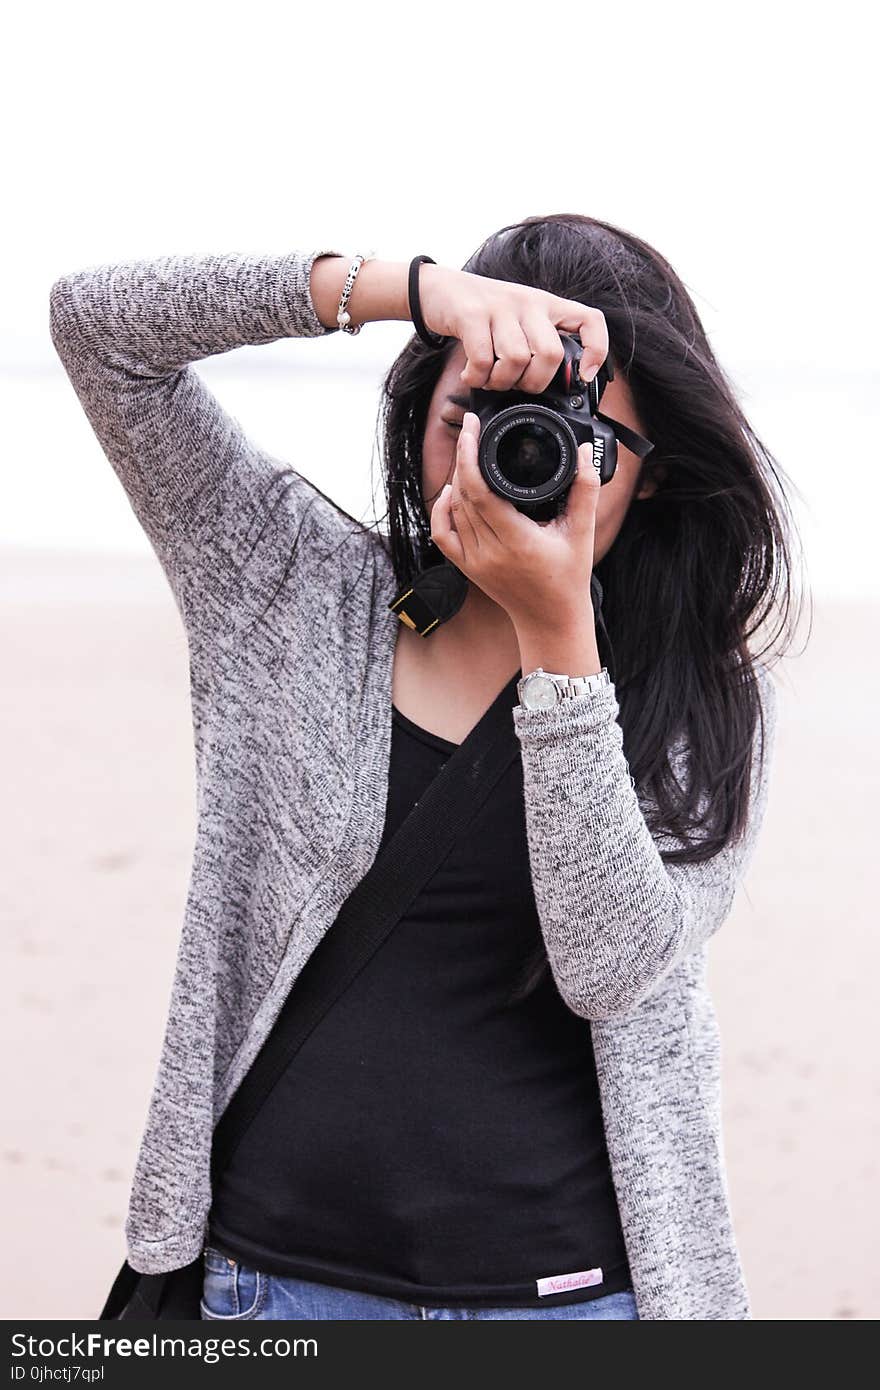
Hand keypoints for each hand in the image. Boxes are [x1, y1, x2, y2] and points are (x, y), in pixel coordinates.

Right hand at [416, 263, 608, 391]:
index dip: (595, 350)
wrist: (439, 289)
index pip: (590, 320)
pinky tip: (471, 376)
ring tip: (489, 380)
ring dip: (501, 382)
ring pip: (517, 360)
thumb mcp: (519, 320)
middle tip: (517, 386)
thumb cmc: (484, 313)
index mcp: (547, 305)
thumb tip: (554, 382)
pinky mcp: (472, 314)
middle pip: (550, 354)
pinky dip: (478, 378)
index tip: (583, 376)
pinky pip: (484, 359)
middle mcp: (529, 302)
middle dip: (534, 383)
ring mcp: (501, 307)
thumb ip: (537, 343)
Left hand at [430, 412, 601, 631]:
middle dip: (463, 458)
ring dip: (456, 480)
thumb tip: (583, 452)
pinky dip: (441, 511)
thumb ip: (585, 490)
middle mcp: (490, 552)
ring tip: (469, 456)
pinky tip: (450, 493)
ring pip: (453, 511)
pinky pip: (442, 535)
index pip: (479, 489)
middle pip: (462, 494)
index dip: (470, 454)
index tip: (473, 428)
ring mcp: (475, 562)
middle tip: (472, 433)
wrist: (551, 620)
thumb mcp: (582, 532)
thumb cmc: (568, 578)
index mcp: (516, 540)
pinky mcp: (468, 568)